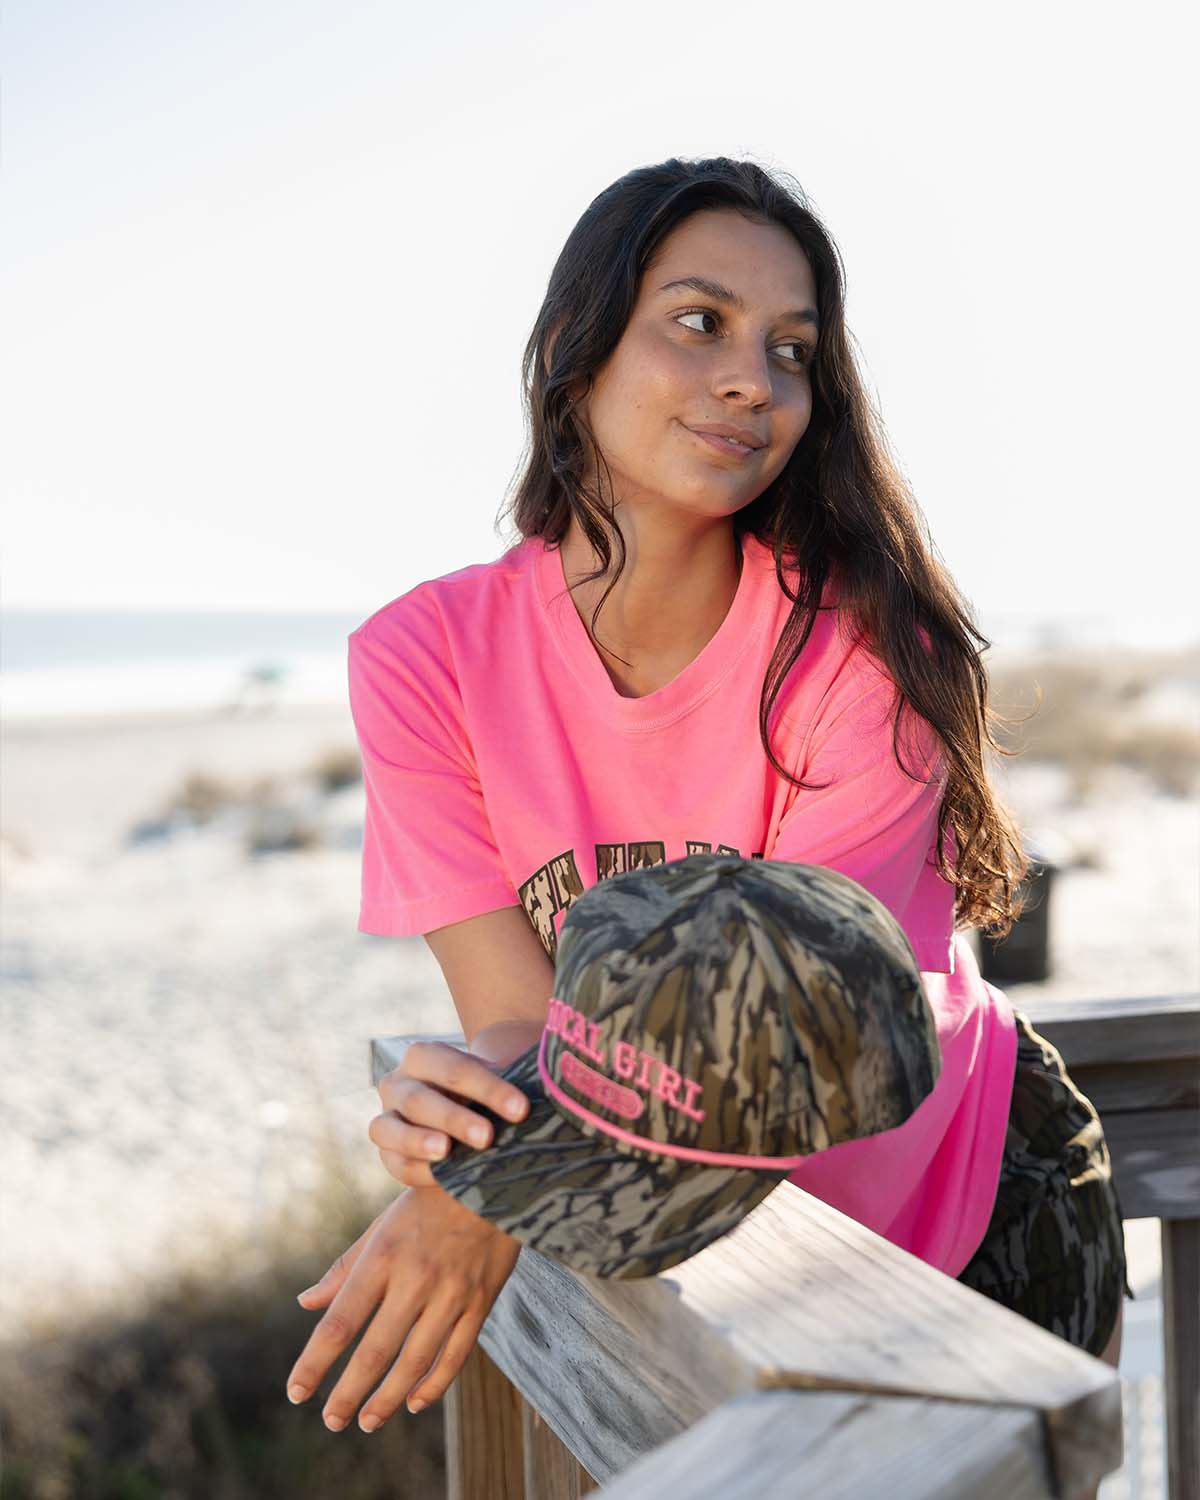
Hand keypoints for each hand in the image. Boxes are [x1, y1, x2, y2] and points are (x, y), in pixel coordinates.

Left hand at [287, 1184, 521, 1430]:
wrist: (494, 1176)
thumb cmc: (428, 1201)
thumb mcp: (381, 1226)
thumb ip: (344, 1268)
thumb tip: (305, 1304)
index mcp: (383, 1256)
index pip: (340, 1322)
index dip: (315, 1363)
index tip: (296, 1393)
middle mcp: (416, 1278)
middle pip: (375, 1352)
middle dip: (348, 1394)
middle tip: (331, 1421)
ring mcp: (452, 1292)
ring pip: (416, 1362)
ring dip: (388, 1399)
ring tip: (367, 1421)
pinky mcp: (481, 1301)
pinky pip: (456, 1355)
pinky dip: (434, 1385)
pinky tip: (414, 1402)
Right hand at [369, 1028, 538, 1188]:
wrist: (459, 1116)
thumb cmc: (483, 1096)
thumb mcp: (496, 1081)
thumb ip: (516, 1080)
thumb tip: (558, 1087)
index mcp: (424, 1056)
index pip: (455, 1068)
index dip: (489, 1089)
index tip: (522, 1109)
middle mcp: (398, 1083)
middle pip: (420, 1098)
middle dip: (455, 1117)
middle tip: (487, 1136)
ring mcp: (386, 1118)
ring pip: (389, 1128)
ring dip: (419, 1140)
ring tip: (446, 1152)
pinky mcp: (385, 1152)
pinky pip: (392, 1163)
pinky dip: (415, 1170)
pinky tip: (439, 1178)